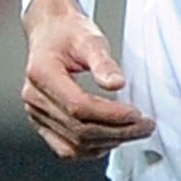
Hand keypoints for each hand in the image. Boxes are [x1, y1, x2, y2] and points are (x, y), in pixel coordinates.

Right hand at [21, 0, 154, 160]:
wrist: (50, 32)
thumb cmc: (68, 32)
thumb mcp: (89, 38)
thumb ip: (103, 62)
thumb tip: (116, 84)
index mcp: (41, 73)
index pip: (78, 106)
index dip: (111, 115)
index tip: (136, 114)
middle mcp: (34, 98)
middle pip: (79, 129)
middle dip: (117, 131)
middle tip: (145, 126)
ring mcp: (36, 113)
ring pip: (74, 144)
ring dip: (109, 142)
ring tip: (135, 131)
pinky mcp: (42, 123)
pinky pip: (66, 148)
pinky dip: (93, 148)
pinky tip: (113, 138)